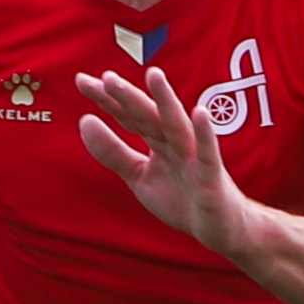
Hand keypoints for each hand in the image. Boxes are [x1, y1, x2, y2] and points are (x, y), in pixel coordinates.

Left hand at [75, 67, 247, 254]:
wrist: (221, 228)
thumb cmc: (183, 199)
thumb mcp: (139, 177)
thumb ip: (113, 152)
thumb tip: (85, 120)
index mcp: (158, 141)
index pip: (130, 116)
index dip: (108, 100)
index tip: (82, 81)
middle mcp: (176, 143)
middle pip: (149, 116)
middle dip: (130, 97)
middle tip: (107, 78)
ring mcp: (195, 158)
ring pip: (178, 127)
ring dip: (167, 102)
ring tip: (154, 76)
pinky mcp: (212, 178)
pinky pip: (208, 155)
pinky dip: (206, 135)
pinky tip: (200, 113)